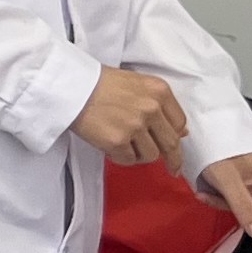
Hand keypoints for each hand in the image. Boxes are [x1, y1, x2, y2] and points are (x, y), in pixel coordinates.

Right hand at [70, 67, 189, 165]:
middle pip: (171, 143)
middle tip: (172, 169)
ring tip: (123, 144)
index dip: (175, 136)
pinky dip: (120, 157)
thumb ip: (159, 104)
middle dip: (172, 159)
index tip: (174, 147)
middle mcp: (151, 108)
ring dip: (139, 154)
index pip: (179, 122)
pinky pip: (129, 160)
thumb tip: (181, 132)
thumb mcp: (136, 84)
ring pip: (151, 155)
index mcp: (159, 91)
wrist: (70, 86)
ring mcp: (135, 125)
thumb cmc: (99, 83)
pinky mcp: (118, 141)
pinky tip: (109, 145)